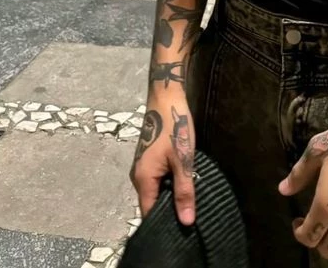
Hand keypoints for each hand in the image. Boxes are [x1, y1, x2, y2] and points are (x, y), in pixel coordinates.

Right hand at [130, 93, 196, 225]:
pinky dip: (168, 183)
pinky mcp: (147, 159)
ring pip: (155, 190)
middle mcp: (137, 176)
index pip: (149, 213)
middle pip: (152, 202)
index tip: (181, 229)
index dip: (165, 222)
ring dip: (170, 194)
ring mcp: (141, 167)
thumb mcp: (183, 160)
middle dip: (169, 209)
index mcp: (143, 179)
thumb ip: (184, 191)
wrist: (166, 98)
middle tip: (190, 213)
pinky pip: (156, 180)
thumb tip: (186, 221)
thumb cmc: (175, 127)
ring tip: (189, 198)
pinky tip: (182, 181)